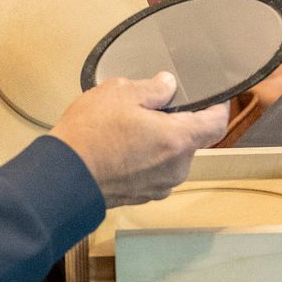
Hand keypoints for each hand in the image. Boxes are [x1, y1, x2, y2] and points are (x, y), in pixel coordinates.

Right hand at [49, 74, 228, 208]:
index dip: (218, 106)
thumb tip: (167, 85)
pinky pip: (155, 172)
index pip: (217, 123)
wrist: (63, 177)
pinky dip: (146, 159)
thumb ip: (152, 88)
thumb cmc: (90, 135)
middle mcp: (176, 168)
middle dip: (178, 123)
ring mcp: (160, 186)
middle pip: (192, 140)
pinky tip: (121, 148)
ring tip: (129, 129)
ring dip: (160, 142)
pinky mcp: (142, 196)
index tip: (213, 96)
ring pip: (172, 157)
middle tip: (152, 107)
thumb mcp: (119, 93)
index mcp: (179, 140)